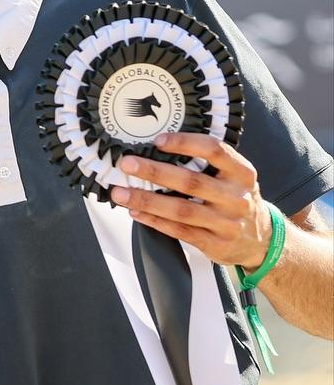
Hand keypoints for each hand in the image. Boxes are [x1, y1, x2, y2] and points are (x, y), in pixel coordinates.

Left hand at [111, 132, 270, 267]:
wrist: (263, 242)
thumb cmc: (236, 200)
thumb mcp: (234, 178)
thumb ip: (208, 164)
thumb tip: (157, 148)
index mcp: (242, 174)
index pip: (215, 151)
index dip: (185, 143)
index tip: (158, 140)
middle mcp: (236, 197)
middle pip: (191, 181)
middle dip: (155, 171)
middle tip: (127, 164)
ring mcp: (227, 223)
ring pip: (181, 210)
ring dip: (146, 200)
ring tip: (120, 193)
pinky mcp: (215, 244)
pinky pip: (179, 231)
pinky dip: (154, 221)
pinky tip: (135, 212)